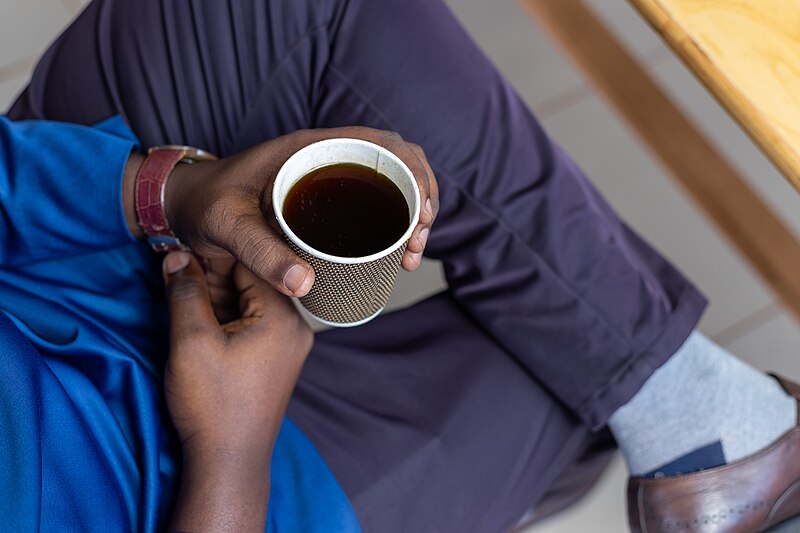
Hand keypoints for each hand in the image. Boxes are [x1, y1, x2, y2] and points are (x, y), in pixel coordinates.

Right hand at [162, 251, 311, 455]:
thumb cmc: (212, 404)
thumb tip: (177, 255)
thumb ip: (184, 291)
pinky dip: (227, 318)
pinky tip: (199, 319)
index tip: (184, 246)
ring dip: (217, 298)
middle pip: (252, 282)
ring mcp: (288, 345)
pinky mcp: (277, 360)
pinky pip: (253, 323)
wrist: (228, 460)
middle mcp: (295, 327)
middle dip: (214, 276)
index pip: (251, 263)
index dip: (214, 254)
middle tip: (177, 271)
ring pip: (250, 303)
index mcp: (283, 317)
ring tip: (183, 294)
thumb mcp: (191, 340)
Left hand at [163, 127, 439, 296]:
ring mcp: (325, 178)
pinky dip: (389, 225)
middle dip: (421, 200)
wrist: (183, 205)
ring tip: (411, 253)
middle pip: (396, 164)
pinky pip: (368, 205)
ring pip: (386, 185)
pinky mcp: (321, 201)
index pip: (382, 143)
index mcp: (309, 148)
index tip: (420, 215)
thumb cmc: (202, 204)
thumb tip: (306, 285)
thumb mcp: (227, 226)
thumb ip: (261, 252)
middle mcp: (323, 158)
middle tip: (416, 244)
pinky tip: (392, 252)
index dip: (413, 173)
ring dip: (410, 215)